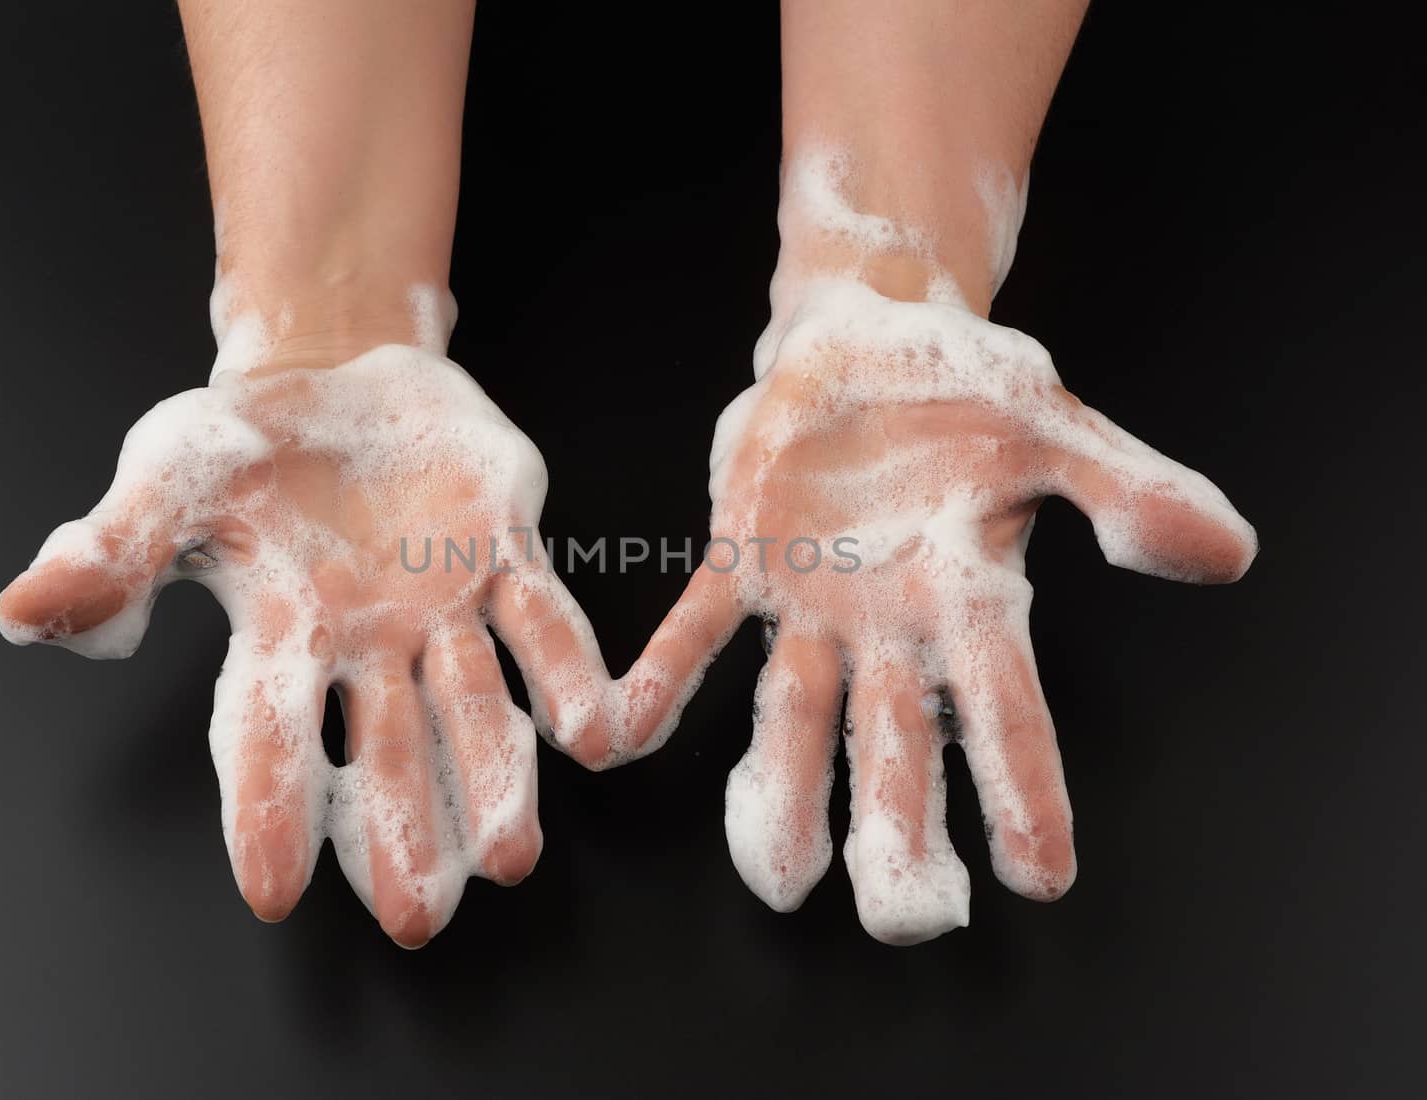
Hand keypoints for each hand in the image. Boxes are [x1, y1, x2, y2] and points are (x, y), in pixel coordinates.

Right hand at [0, 346, 567, 944]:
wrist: (335, 373)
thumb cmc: (245, 441)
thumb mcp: (169, 474)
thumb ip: (114, 546)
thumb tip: (25, 613)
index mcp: (282, 632)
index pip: (267, 736)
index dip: (267, 810)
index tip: (274, 891)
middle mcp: (369, 643)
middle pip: (384, 750)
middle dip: (399, 830)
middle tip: (416, 917)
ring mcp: (444, 606)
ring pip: (475, 706)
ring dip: (495, 779)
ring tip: (512, 857)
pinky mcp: (506, 553)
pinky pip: (544, 620)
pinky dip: (565, 671)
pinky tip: (593, 732)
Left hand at [644, 277, 1256, 944]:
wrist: (868, 339)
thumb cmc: (966, 389)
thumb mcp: (1055, 428)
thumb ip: (1127, 491)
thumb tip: (1228, 551)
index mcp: (974, 603)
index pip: (1009, 712)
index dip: (1023, 788)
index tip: (1039, 874)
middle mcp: (891, 629)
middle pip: (898, 744)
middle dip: (899, 826)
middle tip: (901, 915)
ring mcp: (810, 606)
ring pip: (794, 714)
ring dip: (783, 789)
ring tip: (779, 873)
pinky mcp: (739, 564)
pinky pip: (696, 629)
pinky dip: (662, 679)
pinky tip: (618, 737)